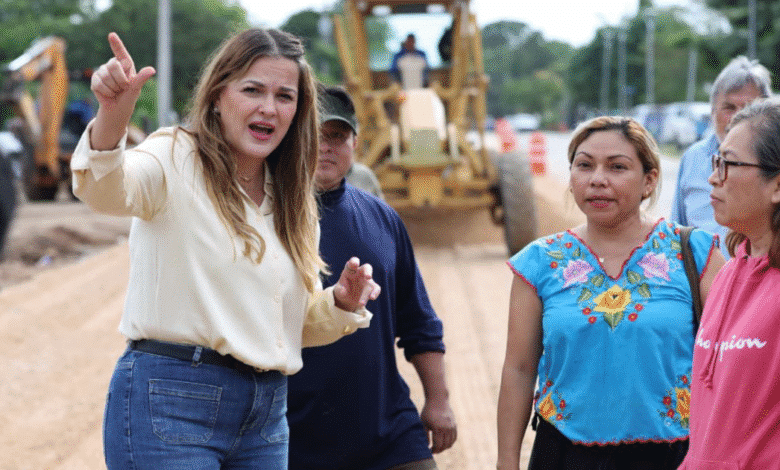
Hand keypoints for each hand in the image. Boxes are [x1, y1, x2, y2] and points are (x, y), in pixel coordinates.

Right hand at [90, 33, 154, 148]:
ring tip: (116, 92)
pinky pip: (98, 84)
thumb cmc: (129, 97)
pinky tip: (108, 94)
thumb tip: (152, 69)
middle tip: (123, 87)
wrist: (117, 109)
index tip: (112, 35)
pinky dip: (105, 93)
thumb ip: (141, 78)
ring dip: (113, 89)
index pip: (121, 53)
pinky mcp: (94, 80)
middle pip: (113, 66)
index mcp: (125, 65)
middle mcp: (113, 65)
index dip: (116, 44)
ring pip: (105, 76)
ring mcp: (102, 71)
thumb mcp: (136, 89)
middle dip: (120, 80)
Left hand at [333, 257, 380, 311]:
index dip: (354, 262)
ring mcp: (367, 280)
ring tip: (361, 303)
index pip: (353, 262)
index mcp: (350, 269)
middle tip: (368, 277)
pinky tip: (372, 298)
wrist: (347, 298)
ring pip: (371, 282)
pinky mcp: (372, 287)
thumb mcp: (339, 290)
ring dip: (367, 292)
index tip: (355, 264)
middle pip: (367, 267)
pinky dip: (375, 293)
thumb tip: (343, 291)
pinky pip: (376, 288)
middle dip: (368, 271)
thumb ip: (340, 290)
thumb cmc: (342, 290)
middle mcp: (360, 272)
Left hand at [421, 398, 456, 453]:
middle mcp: (447, 428)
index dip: (434, 450)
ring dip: (445, 447)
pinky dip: (450, 442)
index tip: (430, 451)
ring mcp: (452, 426)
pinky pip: (454, 437)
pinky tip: (444, 442)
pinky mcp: (454, 424)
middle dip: (439, 450)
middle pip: (445, 445)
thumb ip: (425, 435)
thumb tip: (427, 445)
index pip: (438, 445)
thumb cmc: (428, 411)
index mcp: (438, 428)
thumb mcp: (424, 423)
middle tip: (433, 450)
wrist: (438, 399)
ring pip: (451, 442)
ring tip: (438, 447)